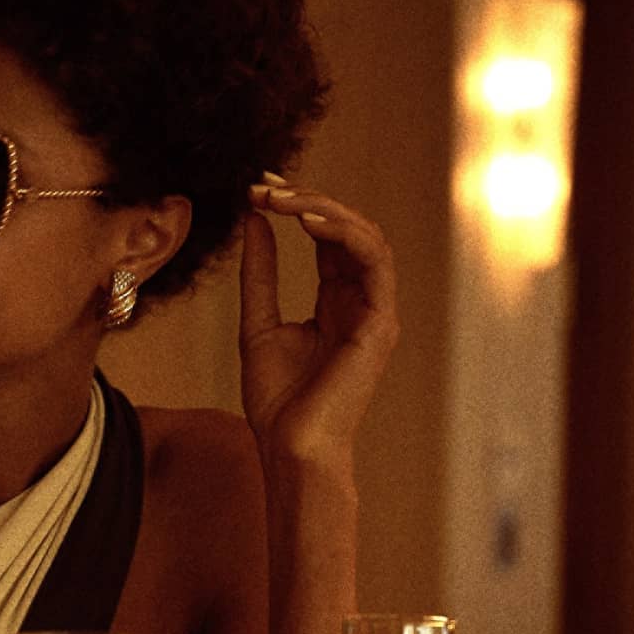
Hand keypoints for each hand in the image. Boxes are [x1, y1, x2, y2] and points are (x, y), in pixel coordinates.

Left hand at [238, 177, 398, 470]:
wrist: (291, 447)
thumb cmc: (276, 401)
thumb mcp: (257, 323)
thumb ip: (260, 273)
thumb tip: (253, 221)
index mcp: (337, 301)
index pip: (327, 238)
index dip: (298, 207)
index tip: (259, 188)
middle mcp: (362, 301)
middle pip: (348, 230)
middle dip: (307, 200)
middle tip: (265, 186)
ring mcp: (376, 311)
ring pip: (365, 238)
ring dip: (323, 210)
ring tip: (281, 199)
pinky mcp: (380, 323)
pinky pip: (373, 262)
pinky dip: (344, 234)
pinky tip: (307, 222)